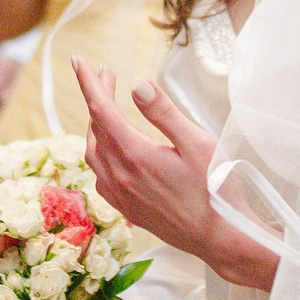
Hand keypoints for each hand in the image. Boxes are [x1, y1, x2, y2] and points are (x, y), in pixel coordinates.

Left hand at [73, 57, 278, 289]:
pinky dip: (100, 151)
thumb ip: (164, 113)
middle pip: (95, 127)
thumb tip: (136, 84)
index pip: (100, 109)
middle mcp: (119, 176)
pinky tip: (112, 149)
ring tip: (106, 106)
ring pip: (94, 152)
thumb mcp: (197, 143)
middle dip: (97, 97)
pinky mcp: (126, 208)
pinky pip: (100, 174)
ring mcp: (120, 195)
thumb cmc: (216, 190)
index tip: (78, 61)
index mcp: (134, 155)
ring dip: (96, 124)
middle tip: (106, 74)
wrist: (220, 238)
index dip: (88, 82)